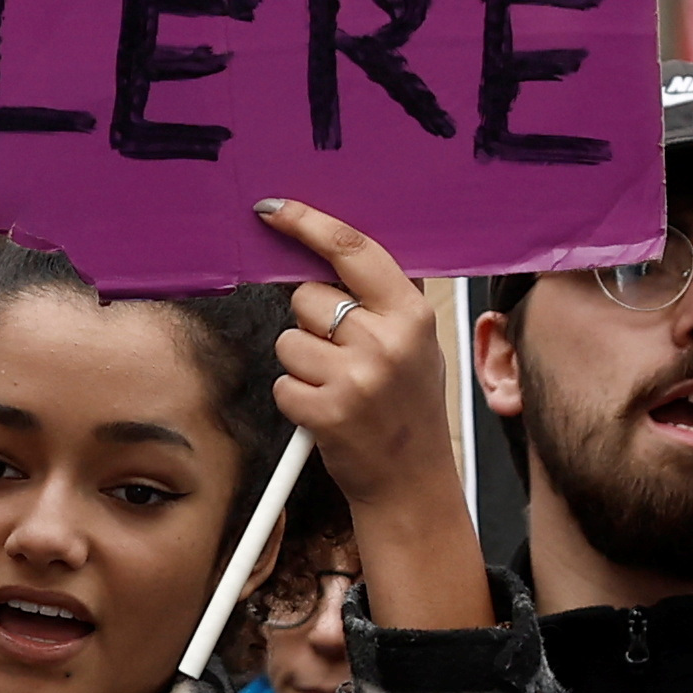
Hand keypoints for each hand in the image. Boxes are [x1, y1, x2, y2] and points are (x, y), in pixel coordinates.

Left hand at [252, 200, 484, 632]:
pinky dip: (295, 398)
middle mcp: (386, 341)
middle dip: (310, 322)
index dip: (307, 223)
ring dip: (301, 364)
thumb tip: (336, 247)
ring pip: (288, 341)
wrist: (412, 482)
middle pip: (306, 297)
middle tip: (341, 356)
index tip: (273, 210)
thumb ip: (385, 300)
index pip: (353, 249)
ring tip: (337, 388)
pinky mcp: (327, 412)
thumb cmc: (409, 407)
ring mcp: (357, 378)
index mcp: (410, 315)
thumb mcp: (419, 344)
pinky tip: (326, 413)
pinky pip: (282, 383)